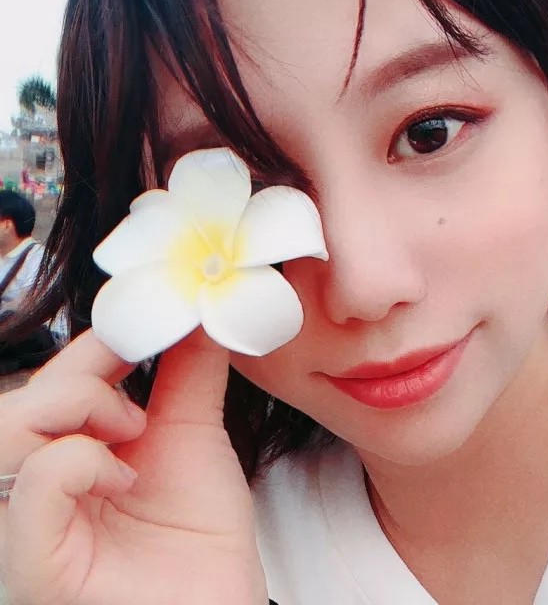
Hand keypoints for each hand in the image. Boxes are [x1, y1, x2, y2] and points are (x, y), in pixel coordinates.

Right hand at [0, 329, 266, 604]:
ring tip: (134, 428)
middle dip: (83, 372)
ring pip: (6, 431)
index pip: (52, 381)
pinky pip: (30, 487)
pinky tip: (123, 475)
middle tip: (140, 381)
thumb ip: (189, 371)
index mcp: (70, 453)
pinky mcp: (35, 566)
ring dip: (77, 407)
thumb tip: (197, 312)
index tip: (148, 319)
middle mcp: (35, 487)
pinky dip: (77, 461)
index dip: (94, 343)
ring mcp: (27, 527)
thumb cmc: (198, 538)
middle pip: (20, 399)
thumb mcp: (194, 434)